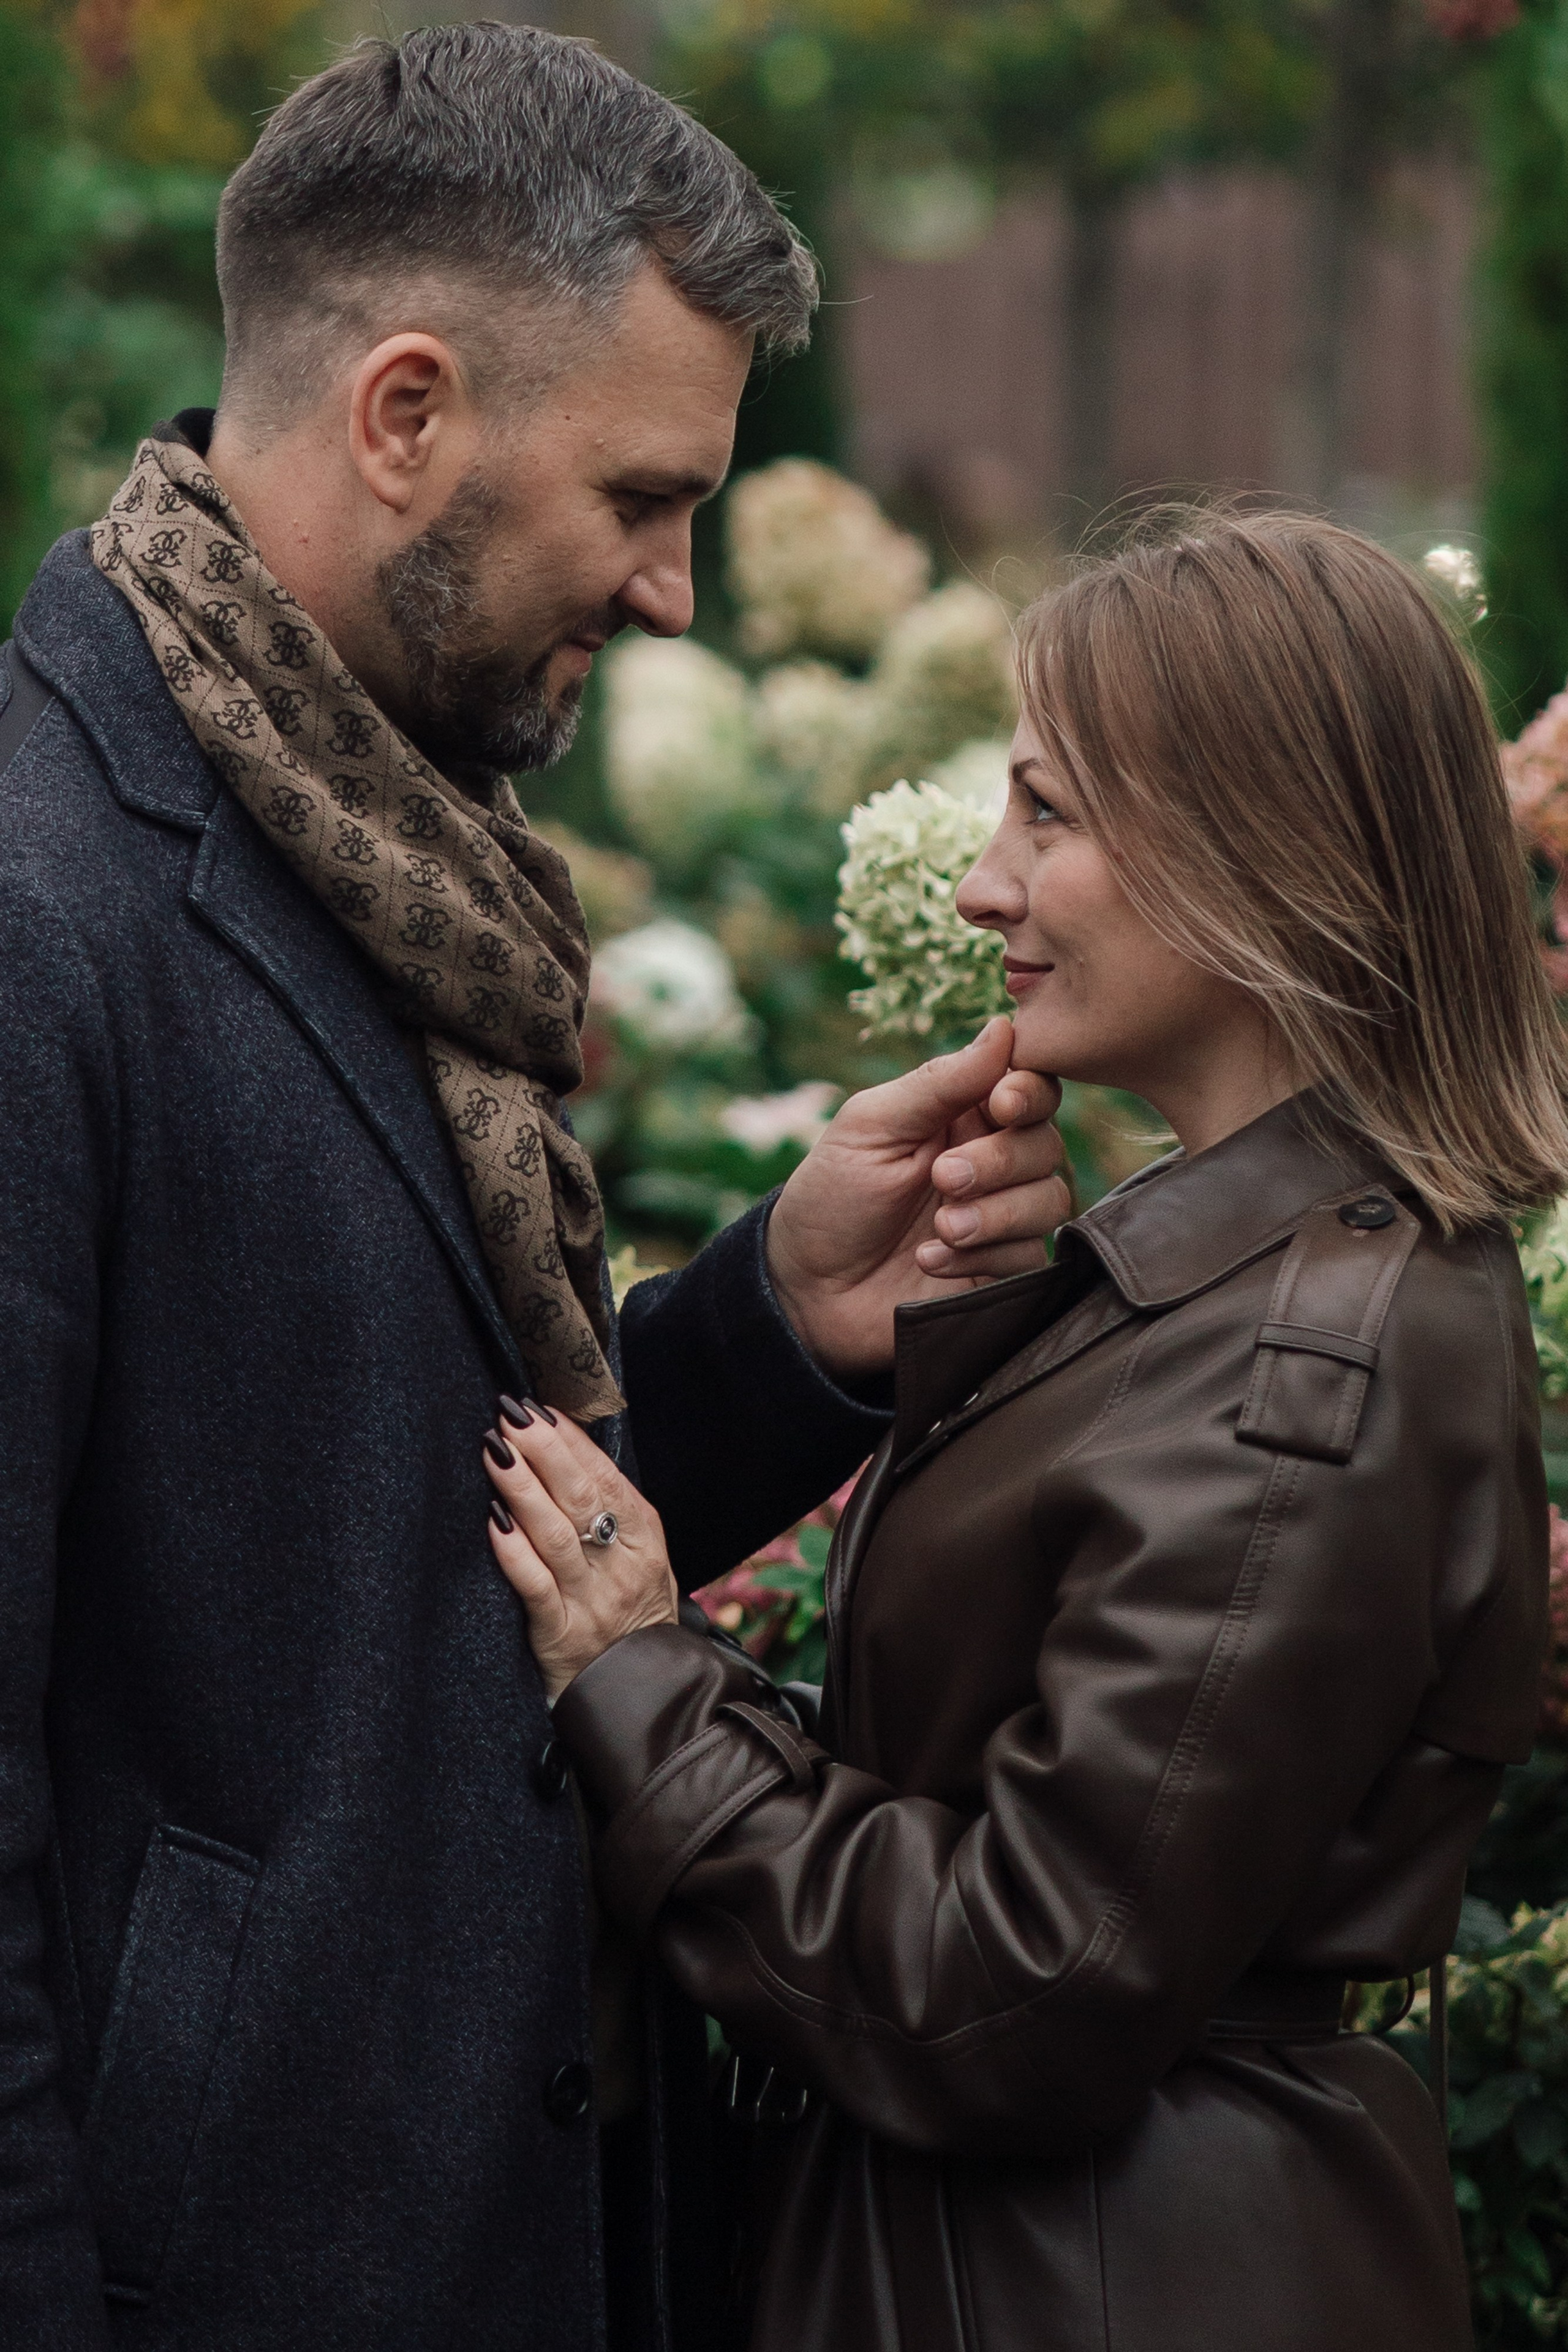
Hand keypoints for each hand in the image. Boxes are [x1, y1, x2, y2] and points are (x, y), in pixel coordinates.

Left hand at [483, 1402, 676, 1702]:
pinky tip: (494, 1522)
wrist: (640, 1694)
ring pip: (556, 1536)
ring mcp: (591, 1602)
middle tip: (510, 1418)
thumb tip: (564, 1443)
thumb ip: (609, 1507)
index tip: (538, 1410)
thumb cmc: (629, 1611)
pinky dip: (515, 1553)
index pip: (607, 1479)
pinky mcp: (560, 1634)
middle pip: (582, 1500)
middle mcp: (622, 1568)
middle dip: (544, 1453)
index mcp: (644, 1539)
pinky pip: (535, 1588)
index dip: (572, 1442)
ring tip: (495, 1452)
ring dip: (523, 1490)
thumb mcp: (637, 1555)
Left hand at [766, 1017, 1070, 1380]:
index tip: (1000, 1104)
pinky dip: (981, 1257)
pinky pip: (1028, 1255)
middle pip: (1046, 1143)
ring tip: (939, 1228)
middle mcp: (992, 1161)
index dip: (1029, 1092)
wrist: (808, 1290)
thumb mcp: (871, 1127)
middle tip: (942, 1178)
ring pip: (1049, 1200)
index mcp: (962, 1114)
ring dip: (995, 1213)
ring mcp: (1000, 1217)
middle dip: (1000, 1160)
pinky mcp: (1001, 1268)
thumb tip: (1004, 1027)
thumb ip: (939, 1083)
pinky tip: (930, 1260)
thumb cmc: (831, 1196)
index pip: (1030, 1086)